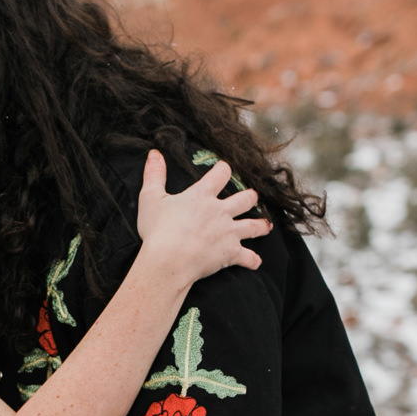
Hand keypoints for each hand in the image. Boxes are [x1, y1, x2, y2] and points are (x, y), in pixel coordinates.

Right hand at [136, 149, 269, 283]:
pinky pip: (248, 257)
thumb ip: (154, 175)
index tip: (224, 169)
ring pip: (253, 226)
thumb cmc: (158, 231)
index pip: (220, 174)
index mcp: (202, 195)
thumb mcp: (150, 198)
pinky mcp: (231, 253)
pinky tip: (255, 261)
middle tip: (252, 196)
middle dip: (250, 197)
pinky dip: (253, 260)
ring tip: (266, 225)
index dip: (223, 169)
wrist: (169, 261)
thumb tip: (154, 153)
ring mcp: (229, 232)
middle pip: (245, 199)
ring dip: (261, 225)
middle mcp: (220, 211)